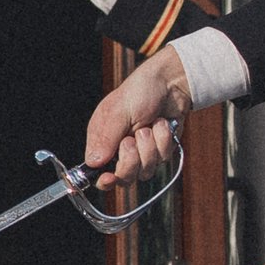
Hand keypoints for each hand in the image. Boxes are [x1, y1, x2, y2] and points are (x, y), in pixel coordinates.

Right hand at [84, 47, 191, 193]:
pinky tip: (162, 124)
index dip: (103, 180)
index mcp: (102, 140)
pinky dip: (164, 140)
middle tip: (132, 138)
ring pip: (145, 171)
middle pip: (124, 177)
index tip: (109, 178)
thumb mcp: (118, 111)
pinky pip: (162, 159)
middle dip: (131, 159)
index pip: (97, 171)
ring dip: (150, 146)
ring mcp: (142, 152)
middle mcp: (120, 150)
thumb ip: (106, 138)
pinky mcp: (160, 151)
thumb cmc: (140, 92)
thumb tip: (93, 162)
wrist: (171, 84)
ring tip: (150, 125)